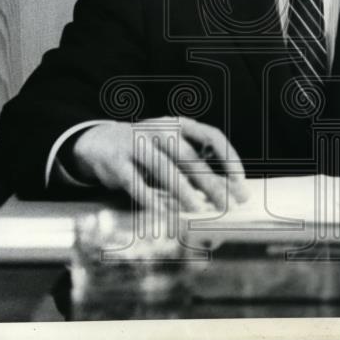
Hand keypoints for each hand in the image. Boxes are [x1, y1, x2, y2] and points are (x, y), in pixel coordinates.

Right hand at [67, 116, 249, 211]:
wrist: (100, 141)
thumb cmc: (148, 149)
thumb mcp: (171, 148)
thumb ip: (195, 164)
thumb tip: (226, 191)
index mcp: (178, 124)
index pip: (210, 135)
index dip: (228, 157)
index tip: (240, 180)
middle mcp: (159, 130)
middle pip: (188, 156)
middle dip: (210, 181)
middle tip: (228, 204)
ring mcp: (136, 144)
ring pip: (163, 168)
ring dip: (183, 191)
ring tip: (199, 210)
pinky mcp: (116, 162)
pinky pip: (135, 183)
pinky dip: (150, 200)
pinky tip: (163, 214)